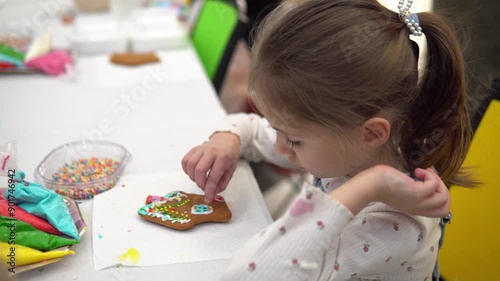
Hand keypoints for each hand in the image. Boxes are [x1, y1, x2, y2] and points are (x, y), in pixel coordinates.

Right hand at [181, 132, 239, 201]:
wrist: (225, 140)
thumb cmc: (229, 156)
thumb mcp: (230, 171)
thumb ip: (221, 184)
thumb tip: (210, 195)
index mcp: (223, 157)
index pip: (213, 176)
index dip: (209, 189)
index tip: (207, 198)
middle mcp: (211, 151)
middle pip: (199, 170)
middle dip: (200, 183)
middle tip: (204, 187)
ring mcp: (200, 149)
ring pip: (190, 165)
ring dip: (193, 177)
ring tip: (199, 180)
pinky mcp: (193, 149)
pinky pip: (185, 160)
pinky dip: (187, 170)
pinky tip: (193, 173)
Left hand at [329, 165, 449, 217]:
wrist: (370, 185)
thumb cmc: (380, 183)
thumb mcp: (401, 189)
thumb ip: (413, 187)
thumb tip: (426, 175)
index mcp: (414, 208)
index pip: (438, 211)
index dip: (439, 195)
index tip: (429, 181)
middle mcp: (418, 208)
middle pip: (445, 208)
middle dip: (444, 191)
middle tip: (432, 178)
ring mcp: (418, 202)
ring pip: (443, 198)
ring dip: (439, 182)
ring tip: (425, 173)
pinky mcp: (416, 193)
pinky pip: (434, 185)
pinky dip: (430, 176)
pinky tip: (417, 171)